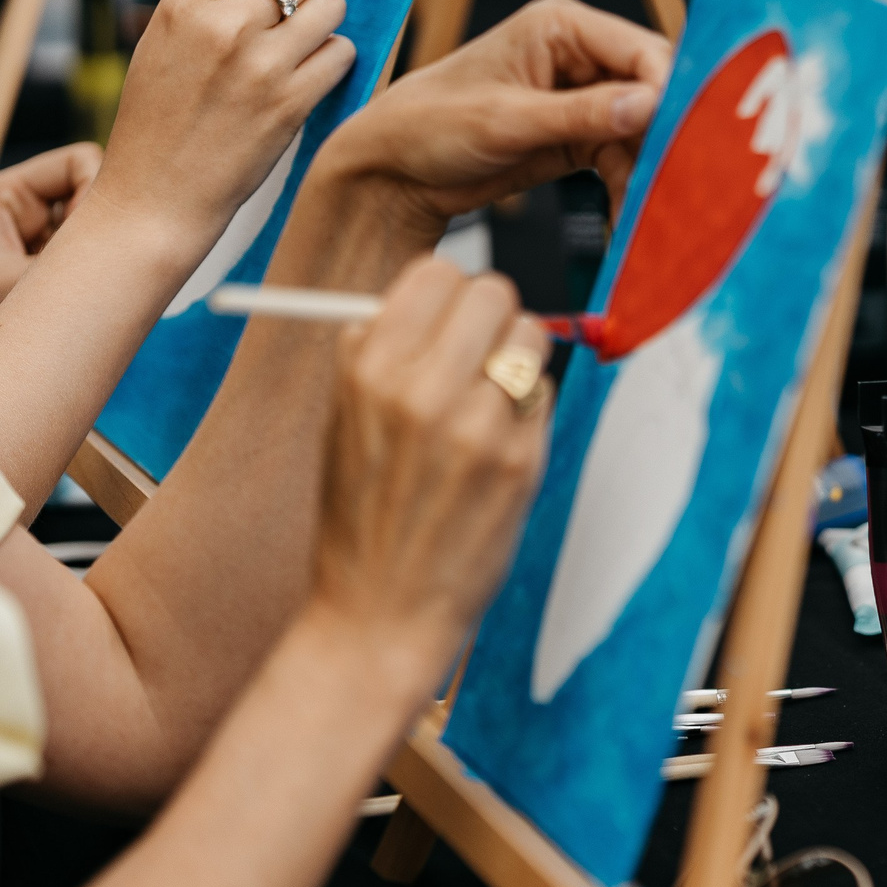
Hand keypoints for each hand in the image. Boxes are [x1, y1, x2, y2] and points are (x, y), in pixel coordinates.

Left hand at [0, 144, 99, 367]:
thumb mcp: (14, 281)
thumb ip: (73, 264)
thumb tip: (134, 254)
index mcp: (10, 193)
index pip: (81, 161)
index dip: (99, 189)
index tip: (92, 234)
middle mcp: (30, 210)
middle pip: (95, 194)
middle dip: (105, 226)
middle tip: (104, 260)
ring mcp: (42, 239)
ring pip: (97, 229)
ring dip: (98, 256)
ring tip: (86, 286)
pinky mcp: (50, 267)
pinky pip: (91, 259)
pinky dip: (95, 277)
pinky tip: (84, 298)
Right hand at [93, 0, 350, 250]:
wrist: (157, 195)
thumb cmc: (161, 117)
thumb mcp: (163, 41)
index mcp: (183, 4)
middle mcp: (223, 27)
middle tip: (293, 8)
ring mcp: (261, 66)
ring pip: (332, 6)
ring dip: (324, 21)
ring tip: (299, 44)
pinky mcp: (292, 103)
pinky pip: (343, 53)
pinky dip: (333, 60)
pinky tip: (307, 76)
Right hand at [312, 260, 545, 682]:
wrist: (378, 613)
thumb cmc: (361, 516)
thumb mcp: (342, 422)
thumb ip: (379, 353)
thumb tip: (431, 293)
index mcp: (368, 371)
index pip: (435, 272)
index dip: (446, 292)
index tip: (445, 317)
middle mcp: (424, 389)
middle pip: (493, 291)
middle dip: (490, 316)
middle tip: (477, 352)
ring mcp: (479, 424)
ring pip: (531, 335)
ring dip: (517, 357)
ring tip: (485, 401)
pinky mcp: (521, 459)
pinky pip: (544, 394)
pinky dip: (527, 409)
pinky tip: (494, 448)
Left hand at [313, 0, 669, 241]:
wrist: (391, 173)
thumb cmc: (428, 125)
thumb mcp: (506, 120)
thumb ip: (581, 115)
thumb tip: (649, 106)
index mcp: (560, 27)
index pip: (641, 50)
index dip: (669, 90)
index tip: (685, 135)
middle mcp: (579, 57)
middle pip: (651, 90)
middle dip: (663, 135)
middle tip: (676, 178)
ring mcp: (581, 98)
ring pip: (642, 131)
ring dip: (646, 169)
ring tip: (646, 207)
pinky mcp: (578, 138)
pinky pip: (622, 158)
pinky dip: (628, 186)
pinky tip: (624, 213)